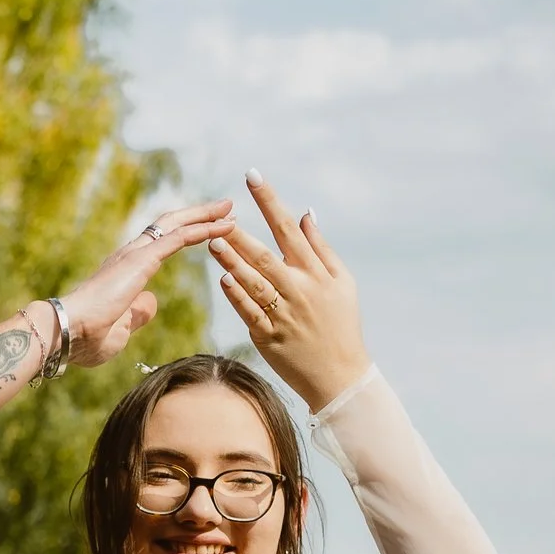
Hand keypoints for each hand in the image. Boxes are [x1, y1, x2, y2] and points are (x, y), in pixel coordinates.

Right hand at [58, 200, 234, 368]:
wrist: (66, 333)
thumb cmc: (85, 339)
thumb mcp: (119, 330)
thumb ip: (136, 314)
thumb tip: (150, 302)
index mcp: (125, 270)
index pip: (160, 243)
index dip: (185, 234)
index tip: (207, 231)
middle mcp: (129, 254)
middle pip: (170, 225)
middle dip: (198, 215)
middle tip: (225, 208)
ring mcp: (135, 254)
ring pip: (177, 225)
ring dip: (205, 216)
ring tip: (230, 208)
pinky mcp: (141, 260)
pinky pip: (179, 238)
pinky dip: (204, 229)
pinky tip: (225, 226)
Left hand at [210, 177, 368, 410]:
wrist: (340, 376)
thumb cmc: (342, 324)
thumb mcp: (342, 282)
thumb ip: (320, 248)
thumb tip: (306, 213)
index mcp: (315, 273)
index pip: (288, 229)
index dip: (269, 201)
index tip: (252, 177)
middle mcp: (299, 290)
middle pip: (266, 256)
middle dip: (242, 234)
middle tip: (220, 215)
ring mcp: (284, 315)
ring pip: (255, 284)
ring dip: (233, 262)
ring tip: (213, 242)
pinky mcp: (270, 338)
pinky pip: (250, 314)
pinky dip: (238, 297)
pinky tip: (224, 280)